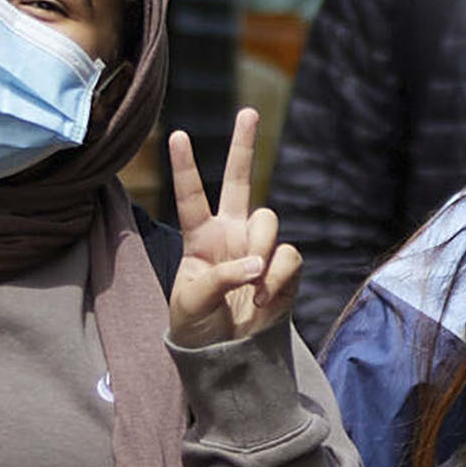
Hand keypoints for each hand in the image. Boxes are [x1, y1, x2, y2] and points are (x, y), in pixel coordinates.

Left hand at [165, 110, 304, 348]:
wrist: (226, 356)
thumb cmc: (196, 326)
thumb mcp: (191, 303)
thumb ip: (220, 278)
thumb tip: (257, 263)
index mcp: (200, 237)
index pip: (191, 196)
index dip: (185, 167)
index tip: (176, 134)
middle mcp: (231, 233)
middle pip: (241, 180)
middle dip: (244, 145)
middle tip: (248, 111)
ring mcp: (259, 247)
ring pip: (269, 221)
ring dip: (260, 248)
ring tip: (251, 285)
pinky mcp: (284, 268)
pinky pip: (289, 255)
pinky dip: (278, 277)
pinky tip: (265, 299)